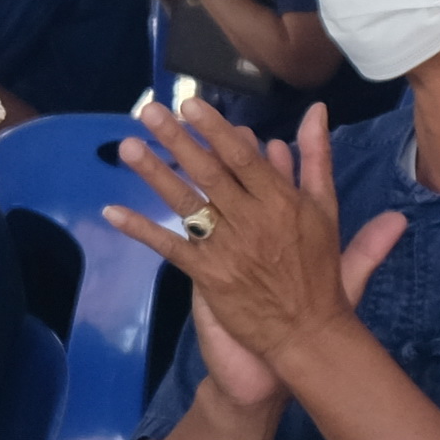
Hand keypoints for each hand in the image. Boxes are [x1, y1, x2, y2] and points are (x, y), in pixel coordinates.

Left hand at [105, 92, 401, 371]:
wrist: (309, 334)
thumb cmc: (319, 271)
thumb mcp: (326, 210)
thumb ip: (318, 159)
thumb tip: (317, 110)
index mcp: (281, 202)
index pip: (242, 157)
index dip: (215, 130)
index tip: (191, 105)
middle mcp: (252, 221)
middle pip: (209, 173)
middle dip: (177, 140)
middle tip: (149, 111)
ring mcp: (227, 249)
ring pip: (186, 204)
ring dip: (155, 173)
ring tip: (128, 147)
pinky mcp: (208, 275)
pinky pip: (170, 247)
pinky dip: (141, 230)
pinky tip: (112, 212)